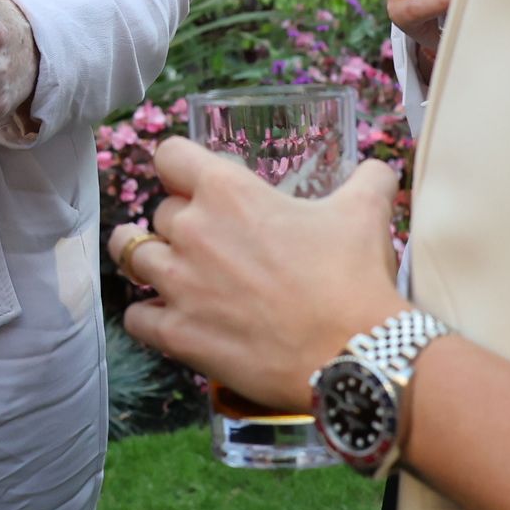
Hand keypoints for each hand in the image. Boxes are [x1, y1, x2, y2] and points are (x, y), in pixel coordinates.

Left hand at [111, 142, 402, 414]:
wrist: (352, 354)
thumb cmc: (353, 277)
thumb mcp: (365, 212)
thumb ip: (367, 180)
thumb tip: (379, 169)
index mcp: (228, 192)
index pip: (169, 155)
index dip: (182, 166)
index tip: (193, 180)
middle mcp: (192, 231)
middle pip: (158, 211)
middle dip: (179, 221)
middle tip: (207, 240)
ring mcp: (178, 284)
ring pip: (130, 255)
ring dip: (146, 258)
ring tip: (164, 267)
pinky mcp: (177, 333)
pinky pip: (135, 316)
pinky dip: (147, 315)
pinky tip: (165, 318)